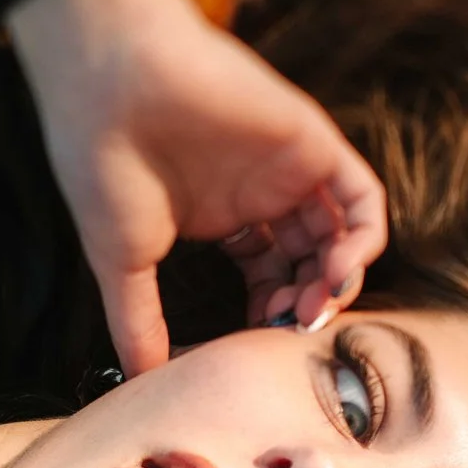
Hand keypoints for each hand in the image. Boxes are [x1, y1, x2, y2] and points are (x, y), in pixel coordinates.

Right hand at [7, 0, 389, 378]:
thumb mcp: (121, 262)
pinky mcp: (313, 143)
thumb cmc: (103, 163)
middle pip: (309, 264)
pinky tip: (339, 270)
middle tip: (289, 331)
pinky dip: (364, 239)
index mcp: (221, 217)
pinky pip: (362, 198)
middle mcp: (261, 194)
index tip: (256, 346)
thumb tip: (140, 385)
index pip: (267, 279)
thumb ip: (139, 324)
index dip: (269, 317)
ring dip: (337, 282)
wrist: (109, 82)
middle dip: (305, 306)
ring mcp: (289, 170)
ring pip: (340, 237)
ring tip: (313, 308)